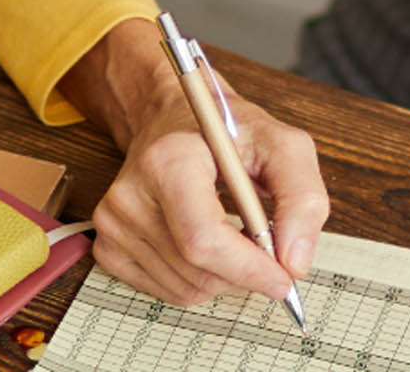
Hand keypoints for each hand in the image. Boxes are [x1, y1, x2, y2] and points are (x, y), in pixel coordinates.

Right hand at [59, 17, 329, 306]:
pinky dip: (199, 279)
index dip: (248, 267)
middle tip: (267, 246)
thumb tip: (295, 262)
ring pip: (186, 289)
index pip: (203, 238)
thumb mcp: (281, 145)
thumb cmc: (227, 131)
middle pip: (198, 269)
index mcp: (169, 160)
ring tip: (234, 233)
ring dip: (224, 276)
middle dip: (244, 272)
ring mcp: (113, 223)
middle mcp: (131, 194)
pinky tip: (207, 242)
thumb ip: (302, 198)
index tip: (285, 279)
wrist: (172, 119)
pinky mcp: (108, 245)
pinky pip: (167, 291)